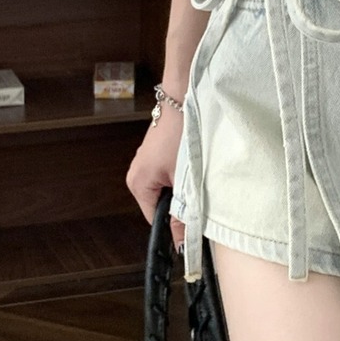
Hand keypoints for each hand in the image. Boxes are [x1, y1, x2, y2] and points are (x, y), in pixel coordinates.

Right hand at [125, 109, 186, 253]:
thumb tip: (182, 242)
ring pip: (168, 192)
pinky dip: (183, 179)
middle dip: (181, 208)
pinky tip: (195, 171)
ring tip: (199, 182)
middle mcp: (138, 176)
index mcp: (138, 184)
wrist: (183, 99)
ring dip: (184, 192)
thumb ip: (183, 212)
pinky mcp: (158, 157)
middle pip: (161, 207)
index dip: (174, 228)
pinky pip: (169, 178)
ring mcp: (147, 165)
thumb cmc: (181, 134)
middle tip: (201, 201)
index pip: (155, 221)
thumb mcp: (184, 179)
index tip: (194, 232)